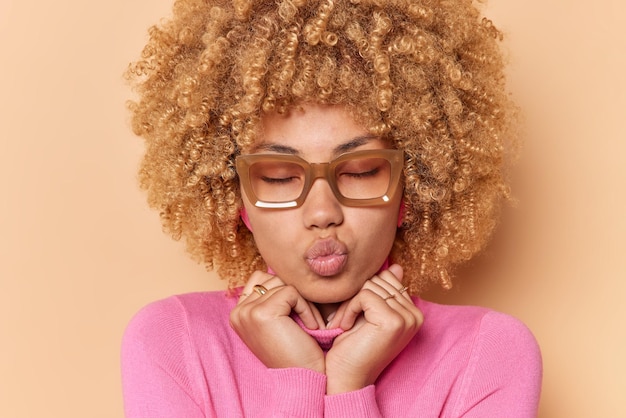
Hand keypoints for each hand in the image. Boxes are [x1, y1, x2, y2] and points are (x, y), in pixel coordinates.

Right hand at [229, 271, 325, 372]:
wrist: (304, 377)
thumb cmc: (296, 349)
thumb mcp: (278, 320)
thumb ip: (272, 296)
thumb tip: (282, 268)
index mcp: (237, 313)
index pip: (261, 279)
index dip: (284, 291)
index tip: (295, 318)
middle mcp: (237, 311)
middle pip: (272, 278)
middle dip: (294, 294)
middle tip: (307, 320)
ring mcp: (247, 311)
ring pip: (282, 283)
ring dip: (303, 302)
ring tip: (309, 324)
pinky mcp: (261, 312)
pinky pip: (292, 292)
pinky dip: (306, 308)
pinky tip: (310, 328)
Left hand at [324, 264, 422, 393]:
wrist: (346, 377)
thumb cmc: (353, 347)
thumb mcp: (368, 314)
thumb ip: (382, 292)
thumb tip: (397, 266)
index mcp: (413, 312)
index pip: (387, 278)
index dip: (364, 291)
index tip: (353, 313)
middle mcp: (415, 315)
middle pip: (378, 280)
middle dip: (355, 297)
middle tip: (344, 320)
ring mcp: (406, 318)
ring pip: (370, 286)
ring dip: (349, 304)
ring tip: (344, 324)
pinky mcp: (393, 321)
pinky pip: (364, 295)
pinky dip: (349, 309)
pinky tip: (345, 327)